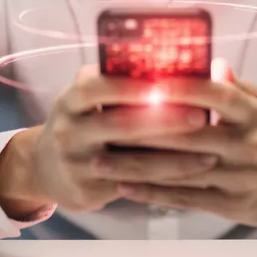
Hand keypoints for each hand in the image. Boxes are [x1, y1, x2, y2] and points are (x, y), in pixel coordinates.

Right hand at [0, 65, 217, 217]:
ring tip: (210, 154)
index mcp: (70, 100)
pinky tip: (193, 177)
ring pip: (133, 163)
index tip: (168, 82)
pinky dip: (166, 182)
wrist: (46, 168)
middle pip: (120, 125)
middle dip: (165, 121)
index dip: (132, 85)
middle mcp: (69, 131)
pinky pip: (135, 187)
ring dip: (175, 160)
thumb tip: (171, 65)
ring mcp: (77, 165)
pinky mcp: (88, 191)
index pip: (97, 87)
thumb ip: (117, 81)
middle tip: (203, 116)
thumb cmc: (83, 121)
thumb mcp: (87, 99)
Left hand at [101, 70, 256, 227]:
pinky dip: (152, 194)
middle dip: (144, 131)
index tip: (145, 81)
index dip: (181, 87)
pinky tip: (125, 188)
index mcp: (253, 113)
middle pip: (190, 136)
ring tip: (101, 162)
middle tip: (105, 124)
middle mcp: (249, 145)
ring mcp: (240, 178)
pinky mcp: (232, 205)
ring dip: (137, 168)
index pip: (216, 95)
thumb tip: (207, 60)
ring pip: (181, 171)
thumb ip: (230, 86)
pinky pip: (185, 199)